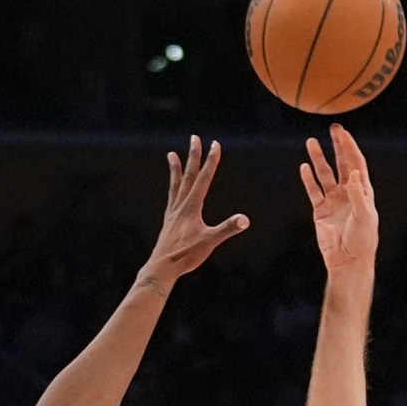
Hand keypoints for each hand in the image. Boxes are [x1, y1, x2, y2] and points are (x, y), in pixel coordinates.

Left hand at [139, 137, 249, 288]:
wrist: (162, 268)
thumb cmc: (186, 256)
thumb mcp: (209, 242)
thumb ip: (227, 229)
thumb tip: (244, 220)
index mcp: (191, 207)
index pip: (204, 178)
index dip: (211, 160)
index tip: (215, 144)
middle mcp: (180, 205)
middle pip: (188, 175)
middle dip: (193, 156)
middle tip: (194, 138)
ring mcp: (172, 213)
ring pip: (175, 185)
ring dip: (176, 169)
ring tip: (171, 155)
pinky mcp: (168, 222)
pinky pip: (171, 198)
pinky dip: (173, 189)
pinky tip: (174, 189)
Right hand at [299, 123, 377, 280]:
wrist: (348, 261)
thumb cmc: (362, 240)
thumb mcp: (364, 216)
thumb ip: (358, 194)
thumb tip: (352, 172)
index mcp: (362, 191)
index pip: (356, 163)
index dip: (350, 148)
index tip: (343, 134)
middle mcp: (348, 193)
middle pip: (342, 163)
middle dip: (338, 146)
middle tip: (333, 129)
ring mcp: (333, 201)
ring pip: (325, 174)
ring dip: (319, 158)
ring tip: (311, 142)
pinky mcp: (321, 211)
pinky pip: (313, 191)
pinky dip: (308, 179)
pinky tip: (304, 166)